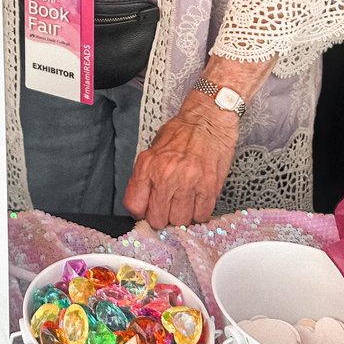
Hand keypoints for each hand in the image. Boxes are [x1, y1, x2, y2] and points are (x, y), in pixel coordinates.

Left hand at [123, 91, 238, 228]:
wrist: (208, 121)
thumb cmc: (181, 133)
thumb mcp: (152, 150)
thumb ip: (145, 176)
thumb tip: (141, 203)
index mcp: (148, 165)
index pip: (134, 205)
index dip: (141, 212)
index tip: (147, 210)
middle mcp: (166, 176)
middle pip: (158, 219)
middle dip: (161, 217)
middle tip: (167, 208)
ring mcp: (188, 183)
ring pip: (180, 221)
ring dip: (181, 216)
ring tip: (183, 203)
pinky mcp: (209, 188)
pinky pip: (201, 216)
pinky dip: (198, 213)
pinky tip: (196, 201)